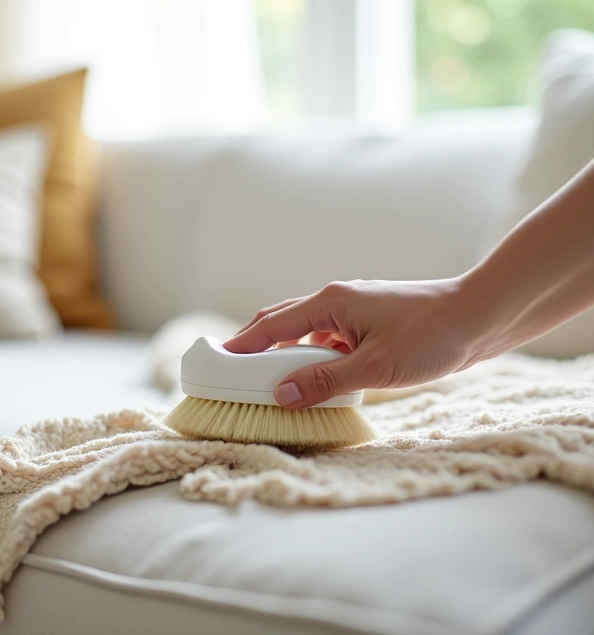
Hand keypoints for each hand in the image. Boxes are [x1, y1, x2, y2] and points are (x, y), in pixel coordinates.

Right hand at [223, 279, 477, 408]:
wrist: (479, 316)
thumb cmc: (432, 335)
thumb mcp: (376, 366)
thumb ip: (325, 380)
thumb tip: (281, 394)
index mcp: (331, 302)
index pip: (272, 324)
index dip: (242, 344)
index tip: (216, 361)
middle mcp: (337, 301)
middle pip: (282, 321)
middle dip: (257, 346)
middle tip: (235, 371)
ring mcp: (353, 311)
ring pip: (307, 332)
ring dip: (288, 355)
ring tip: (274, 382)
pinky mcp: (369, 323)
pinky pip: (329, 340)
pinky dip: (316, 358)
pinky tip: (321, 379)